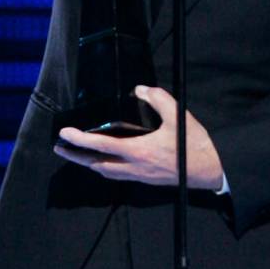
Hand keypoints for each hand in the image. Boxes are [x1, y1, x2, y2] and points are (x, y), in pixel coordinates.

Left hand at [54, 85, 223, 189]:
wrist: (210, 171)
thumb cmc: (193, 145)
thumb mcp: (177, 116)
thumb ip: (157, 98)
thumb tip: (139, 90)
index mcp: (139, 151)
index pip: (102, 145)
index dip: (81, 139)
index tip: (64, 133)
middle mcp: (134, 167)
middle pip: (97, 164)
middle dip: (76, 156)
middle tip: (59, 147)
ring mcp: (139, 175)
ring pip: (106, 172)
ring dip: (88, 163)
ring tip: (75, 154)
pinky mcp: (145, 179)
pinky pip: (117, 175)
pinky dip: (103, 167)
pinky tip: (102, 161)